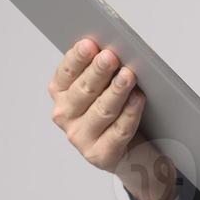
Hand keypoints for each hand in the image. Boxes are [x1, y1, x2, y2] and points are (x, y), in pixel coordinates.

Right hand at [49, 39, 176, 199]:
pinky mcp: (100, 155)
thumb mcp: (106, 89)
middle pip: (84, 91)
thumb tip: (113, 50)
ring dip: (116, 91)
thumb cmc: (118, 114)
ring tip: (128, 75)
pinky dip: (130, 113)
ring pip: (101, 111)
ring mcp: (81, 138)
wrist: (133, 154)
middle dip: (98, 72)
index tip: (90, 44)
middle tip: (111, 56)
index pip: (66, 73)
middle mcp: (65, 116)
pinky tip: (138, 99)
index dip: (78, 58)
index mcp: (62, 94)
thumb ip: (104, 71)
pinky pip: (118, 131)